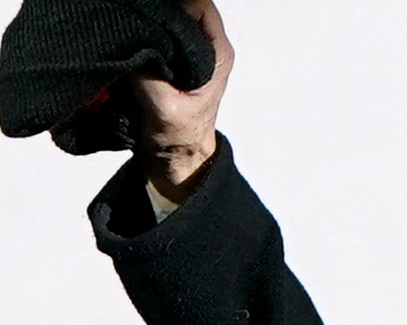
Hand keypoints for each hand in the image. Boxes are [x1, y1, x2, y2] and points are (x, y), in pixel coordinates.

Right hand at [131, 0, 233, 201]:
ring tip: (124, 22)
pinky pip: (152, 29)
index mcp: (216, 53)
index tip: (146, 8)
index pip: (198, 3)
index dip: (171, 1)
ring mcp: (185, 49)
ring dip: (143, 16)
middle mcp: (204, 45)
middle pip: (179, 4)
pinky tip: (123, 31)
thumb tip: (128, 38)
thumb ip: (147, 70)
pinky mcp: (168, 54)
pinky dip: (138, 28)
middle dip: (153, 6)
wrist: (175, 160)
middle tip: (130, 13)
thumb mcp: (162, 107)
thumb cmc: (179, 139)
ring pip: (163, 14)